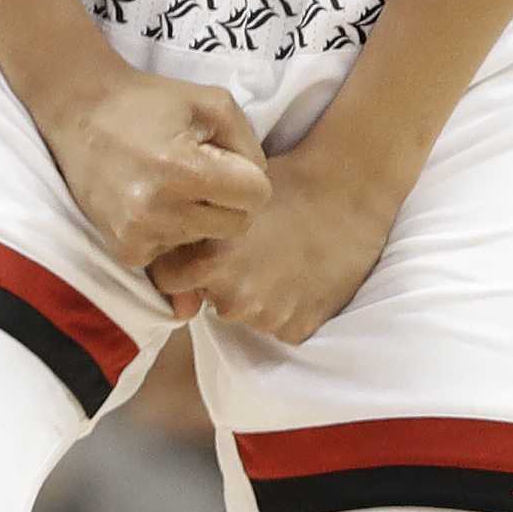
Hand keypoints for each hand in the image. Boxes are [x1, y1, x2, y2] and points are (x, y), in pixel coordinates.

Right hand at [1, 21, 268, 291]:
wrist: (79, 111)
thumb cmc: (149, 101)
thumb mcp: (212, 102)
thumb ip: (249, 143)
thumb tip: (260, 187)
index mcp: (185, 170)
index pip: (257, 197)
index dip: (248, 175)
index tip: (224, 158)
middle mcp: (160, 210)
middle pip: (237, 226)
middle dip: (228, 200)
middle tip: (200, 173)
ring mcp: (139, 235)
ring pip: (206, 243)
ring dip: (199, 218)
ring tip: (171, 186)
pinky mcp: (124, 250)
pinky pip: (175, 256)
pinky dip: (172, 233)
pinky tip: (153, 204)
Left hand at [159, 111, 413, 342]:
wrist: (349, 191)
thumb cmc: (286, 182)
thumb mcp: (225, 198)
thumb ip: (193, 232)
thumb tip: (163, 247)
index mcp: (211, 262)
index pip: (169, 280)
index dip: (180, 264)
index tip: (198, 252)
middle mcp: (235, 297)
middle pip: (209, 300)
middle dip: (220, 283)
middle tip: (251, 255)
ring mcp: (269, 317)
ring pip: (247, 315)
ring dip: (256, 298)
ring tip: (280, 263)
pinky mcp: (299, 328)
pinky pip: (280, 326)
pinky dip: (288, 309)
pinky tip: (301, 278)